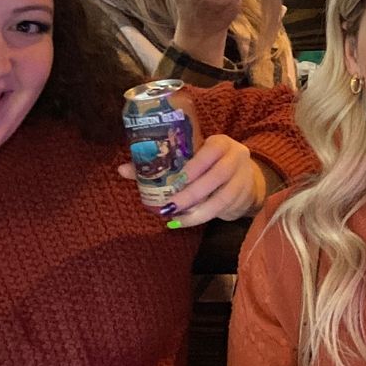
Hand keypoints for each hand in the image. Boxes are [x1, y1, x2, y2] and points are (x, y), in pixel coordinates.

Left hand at [118, 130, 266, 226]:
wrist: (243, 177)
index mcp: (220, 143)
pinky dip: (203, 217)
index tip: (176, 180)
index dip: (194, 166)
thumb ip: (160, 164)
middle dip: (192, 193)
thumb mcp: (189, 159)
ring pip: (222, 197)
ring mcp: (243, 178)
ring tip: (175, 219)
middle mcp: (236, 157)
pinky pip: (224, 210)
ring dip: (198, 211)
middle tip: (169, 206)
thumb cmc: (207, 165)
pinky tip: (185, 221)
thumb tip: (122, 169)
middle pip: (217, 176)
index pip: (210, 151)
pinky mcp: (244, 197)